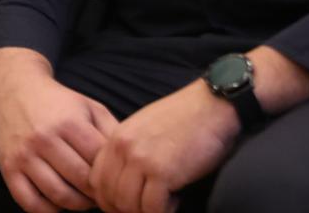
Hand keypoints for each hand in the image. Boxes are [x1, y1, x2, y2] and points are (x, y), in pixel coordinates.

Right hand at [0, 47, 117, 212]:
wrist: (13, 89)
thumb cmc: (57, 102)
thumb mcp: (88, 106)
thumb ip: (111, 131)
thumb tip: (131, 161)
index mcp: (68, 122)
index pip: (98, 162)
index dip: (112, 175)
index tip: (115, 180)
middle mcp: (44, 138)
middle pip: (81, 181)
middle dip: (97, 193)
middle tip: (102, 195)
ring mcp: (24, 155)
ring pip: (59, 195)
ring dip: (77, 205)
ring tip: (84, 199)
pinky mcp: (8, 168)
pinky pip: (31, 203)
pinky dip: (49, 211)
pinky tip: (59, 204)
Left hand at [87, 81, 238, 212]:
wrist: (212, 105)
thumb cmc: (184, 119)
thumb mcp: (144, 128)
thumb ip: (129, 151)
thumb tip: (121, 183)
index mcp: (117, 138)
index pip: (96, 180)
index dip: (108, 199)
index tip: (125, 205)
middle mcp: (124, 148)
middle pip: (109, 196)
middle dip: (126, 210)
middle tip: (147, 208)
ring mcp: (142, 160)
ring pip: (128, 206)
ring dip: (146, 211)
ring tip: (165, 200)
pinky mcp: (163, 172)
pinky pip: (153, 209)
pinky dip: (164, 211)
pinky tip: (176, 198)